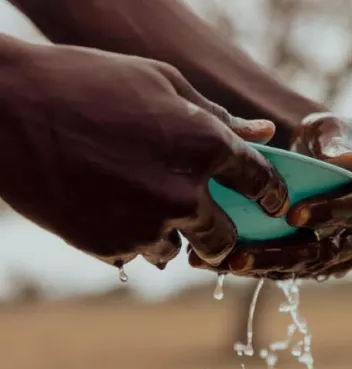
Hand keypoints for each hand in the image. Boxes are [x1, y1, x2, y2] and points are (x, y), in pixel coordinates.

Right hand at [0, 40, 287, 269]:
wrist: (5, 108)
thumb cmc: (86, 81)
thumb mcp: (159, 82)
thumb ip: (217, 116)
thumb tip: (266, 133)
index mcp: (206, 146)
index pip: (263, 184)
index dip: (273, 196)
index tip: (272, 204)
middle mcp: (185, 194)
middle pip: (224, 238)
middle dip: (218, 231)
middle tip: (200, 217)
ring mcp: (147, 226)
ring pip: (178, 249)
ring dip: (168, 233)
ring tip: (133, 199)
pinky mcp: (112, 247)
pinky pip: (136, 253)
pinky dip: (129, 237)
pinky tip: (104, 204)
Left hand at [191, 112, 351, 278]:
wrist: (316, 160)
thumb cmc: (329, 138)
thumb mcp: (333, 128)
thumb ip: (337, 140)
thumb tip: (349, 163)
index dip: (332, 211)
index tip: (293, 214)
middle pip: (338, 248)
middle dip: (291, 253)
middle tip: (246, 254)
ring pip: (315, 267)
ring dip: (271, 267)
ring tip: (229, 262)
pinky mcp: (327, 264)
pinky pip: (298, 272)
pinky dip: (263, 268)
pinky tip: (225, 263)